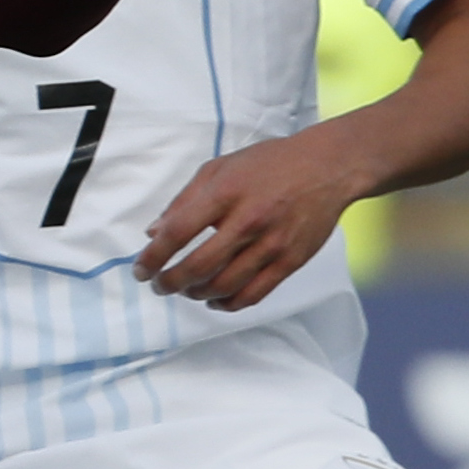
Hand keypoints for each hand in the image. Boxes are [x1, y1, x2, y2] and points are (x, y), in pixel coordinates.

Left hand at [136, 126, 354, 309]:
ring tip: (187, 291)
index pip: (177, 233)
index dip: (153, 257)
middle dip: (170, 283)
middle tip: (160, 286)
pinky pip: (254, 294)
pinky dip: (228, 304)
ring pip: (225, 286)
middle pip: (198, 266)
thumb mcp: (220, 168)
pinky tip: (215, 300)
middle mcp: (248, 220)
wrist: (327, 167)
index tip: (141, 270)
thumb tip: (153, 233)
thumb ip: (184, 200)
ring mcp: (272, 243)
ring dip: (197, 294)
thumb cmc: (270, 164)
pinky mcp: (291, 260)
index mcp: (225, 193)